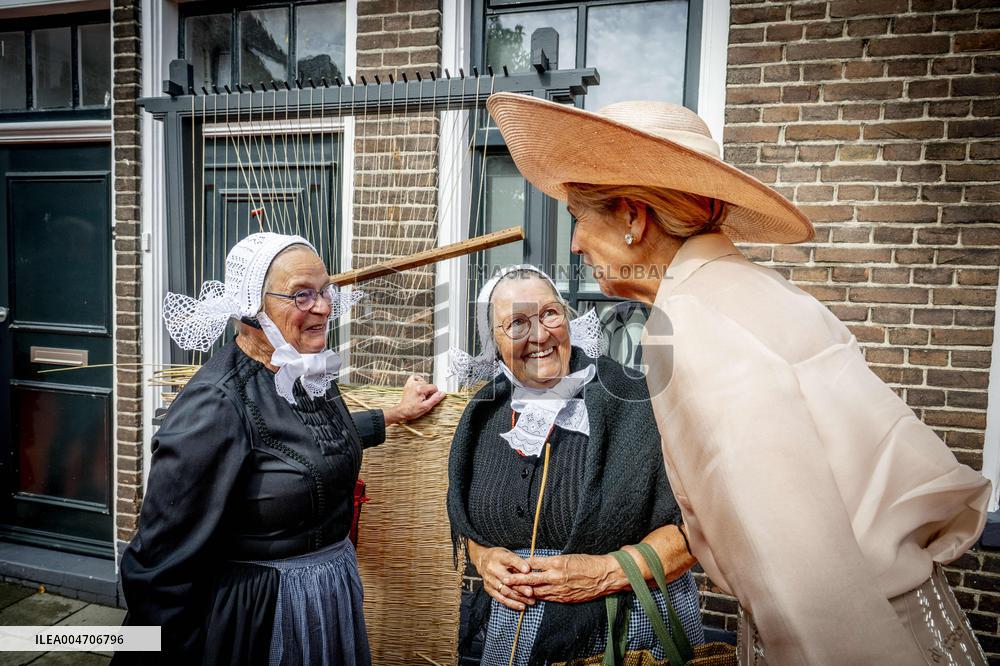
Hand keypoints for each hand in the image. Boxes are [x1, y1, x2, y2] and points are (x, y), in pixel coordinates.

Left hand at [384, 375, 444, 425]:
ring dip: (424, 387)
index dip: (434, 394)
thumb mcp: (426, 407)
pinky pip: (414, 377)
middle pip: (429, 384)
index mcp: (420, 389)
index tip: (429, 399)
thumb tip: (442, 393)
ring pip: (423, 381)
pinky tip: (418, 387)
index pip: (434, 387)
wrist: (402, 411)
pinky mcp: (408, 384)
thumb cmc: (412, 411)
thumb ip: (435, 399)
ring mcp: (411, 384)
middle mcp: (416, 384)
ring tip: (421, 394)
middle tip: (424, 399)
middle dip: (429, 391)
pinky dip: (417, 381)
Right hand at [476, 547, 535, 611]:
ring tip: (530, 601)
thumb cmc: (501, 558)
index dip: (519, 565)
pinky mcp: (489, 589)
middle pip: (507, 579)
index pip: (510, 559)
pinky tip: (521, 606)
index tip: (528, 570)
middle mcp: (492, 568)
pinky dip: (512, 603)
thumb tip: (531, 572)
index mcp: (499, 556)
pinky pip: (501, 598)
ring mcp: (489, 580)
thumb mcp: (509, 554)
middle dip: (520, 587)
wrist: (482, 560)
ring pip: (505, 590)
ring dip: (518, 597)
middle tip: (531, 592)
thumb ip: (519, 562)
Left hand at [502, 554, 617, 603]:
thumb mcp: (568, 556)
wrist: (604, 576)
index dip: (521, 565)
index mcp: (556, 563)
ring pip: (537, 591)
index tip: (511, 565)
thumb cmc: (587, 562)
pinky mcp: (564, 598)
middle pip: (531, 579)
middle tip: (504, 580)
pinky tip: (531, 597)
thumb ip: (552, 561)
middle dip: (516, 580)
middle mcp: (556, 576)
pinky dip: (538, 597)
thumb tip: (537, 562)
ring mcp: (559, 589)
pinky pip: (547, 598)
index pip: (533, 563)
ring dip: (525, 591)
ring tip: (513, 591)